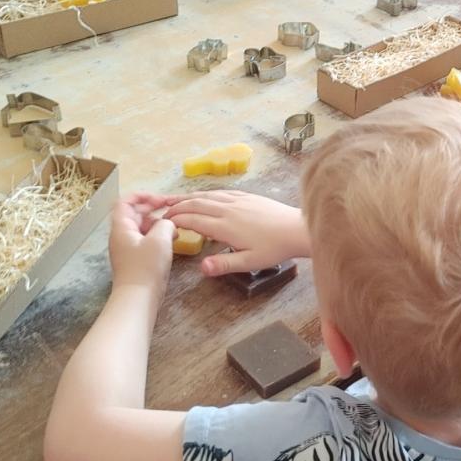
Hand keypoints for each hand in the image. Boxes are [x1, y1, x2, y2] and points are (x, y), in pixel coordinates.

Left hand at [109, 196, 174, 297]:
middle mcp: (121, 235)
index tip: (161, 199)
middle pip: (134, 213)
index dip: (143, 195)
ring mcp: (128, 248)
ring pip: (142, 227)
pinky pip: (145, 240)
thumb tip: (168, 223)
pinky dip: (158, 236)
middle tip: (172, 209)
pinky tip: (171, 240)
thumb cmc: (146, 267)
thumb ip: (166, 224)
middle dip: (153, 208)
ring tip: (175, 226)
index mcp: (122, 227)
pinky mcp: (135, 259)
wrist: (138, 298)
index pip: (126, 201)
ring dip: (157, 223)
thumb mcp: (160, 240)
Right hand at [160, 190, 308, 276]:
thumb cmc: (275, 248)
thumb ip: (224, 264)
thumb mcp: (249, 262)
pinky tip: (203, 195)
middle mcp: (228, 209)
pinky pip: (221, 192)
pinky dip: (206, 193)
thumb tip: (201, 268)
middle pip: (196, 204)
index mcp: (225, 226)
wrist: (297, 229)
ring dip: (189, 197)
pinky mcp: (247, 196)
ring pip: (207, 195)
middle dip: (177, 207)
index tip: (163, 223)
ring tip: (175, 200)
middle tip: (163, 212)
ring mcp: (238, 200)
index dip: (175, 220)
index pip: (193, 220)